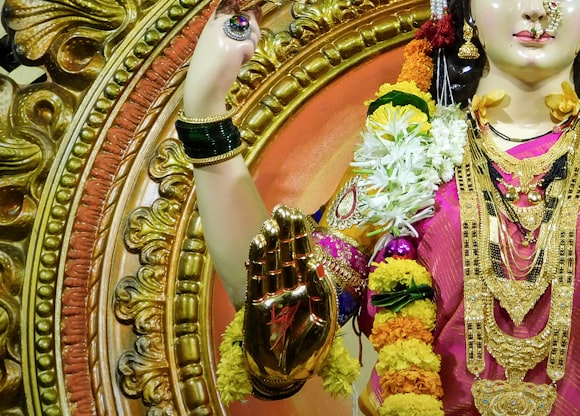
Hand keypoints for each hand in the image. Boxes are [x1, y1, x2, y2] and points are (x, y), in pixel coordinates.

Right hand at [182, 0, 260, 115]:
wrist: (202, 87)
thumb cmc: (213, 66)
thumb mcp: (223, 42)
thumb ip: (238, 27)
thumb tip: (257, 12)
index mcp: (214, 19)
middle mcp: (218, 22)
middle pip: (250, 17)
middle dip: (252, 32)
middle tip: (236, 48)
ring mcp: (225, 33)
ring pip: (254, 32)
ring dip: (250, 46)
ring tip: (234, 57)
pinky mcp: (234, 45)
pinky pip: (251, 47)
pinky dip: (247, 56)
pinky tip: (234, 63)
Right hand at [242, 205, 337, 389]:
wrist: (286, 371)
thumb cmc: (310, 346)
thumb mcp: (323, 316)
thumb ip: (319, 288)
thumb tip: (315, 262)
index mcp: (309, 285)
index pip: (304, 253)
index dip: (300, 233)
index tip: (297, 213)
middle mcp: (290, 285)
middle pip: (286, 252)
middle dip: (284, 231)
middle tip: (281, 208)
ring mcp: (272, 292)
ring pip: (271, 261)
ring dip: (270, 242)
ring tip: (269, 221)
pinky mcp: (256, 302)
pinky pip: (256, 276)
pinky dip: (256, 259)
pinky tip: (256, 241)